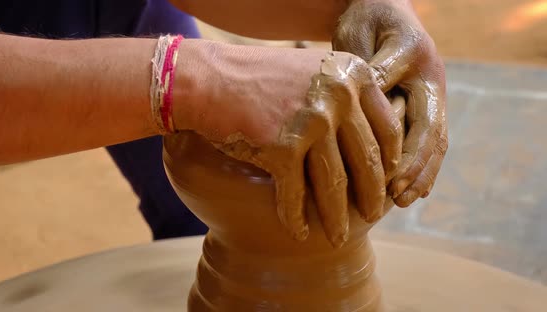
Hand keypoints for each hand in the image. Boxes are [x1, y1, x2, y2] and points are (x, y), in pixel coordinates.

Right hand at [174, 43, 401, 246]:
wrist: (207, 79)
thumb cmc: (259, 78)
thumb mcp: (314, 70)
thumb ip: (347, 95)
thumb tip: (376, 140)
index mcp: (353, 75)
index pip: (388, 128)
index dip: (392, 162)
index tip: (389, 181)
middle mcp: (338, 96)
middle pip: (368, 160)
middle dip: (373, 195)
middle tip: (374, 215)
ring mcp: (311, 122)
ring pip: (334, 183)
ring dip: (337, 217)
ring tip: (339, 237)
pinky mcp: (281, 148)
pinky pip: (294, 194)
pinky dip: (295, 218)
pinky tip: (299, 233)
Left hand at [332, 0, 447, 206]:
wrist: (377, 9)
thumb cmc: (366, 20)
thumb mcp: (364, 37)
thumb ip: (372, 71)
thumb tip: (375, 107)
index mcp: (420, 67)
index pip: (421, 119)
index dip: (409, 154)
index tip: (392, 179)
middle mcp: (430, 85)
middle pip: (432, 136)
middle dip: (415, 170)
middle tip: (397, 198)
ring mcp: (427, 97)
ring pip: (432, 142)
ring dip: (419, 173)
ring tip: (401, 201)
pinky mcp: (416, 105)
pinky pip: (422, 139)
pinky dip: (417, 165)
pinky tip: (408, 189)